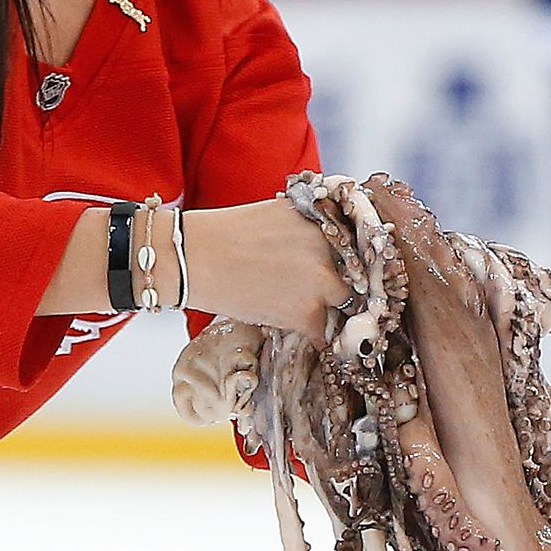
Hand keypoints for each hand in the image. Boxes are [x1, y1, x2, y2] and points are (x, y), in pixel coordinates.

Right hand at [181, 199, 347, 338]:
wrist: (196, 258)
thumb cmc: (225, 234)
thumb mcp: (277, 213)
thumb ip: (307, 228)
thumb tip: (323, 246)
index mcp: (323, 220)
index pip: (355, 244)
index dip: (348, 261)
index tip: (342, 271)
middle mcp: (330, 248)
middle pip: (355, 276)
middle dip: (340, 286)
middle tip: (322, 294)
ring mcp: (322, 281)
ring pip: (344, 305)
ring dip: (329, 312)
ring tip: (307, 313)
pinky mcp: (306, 313)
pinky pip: (323, 333)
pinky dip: (314, 337)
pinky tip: (303, 334)